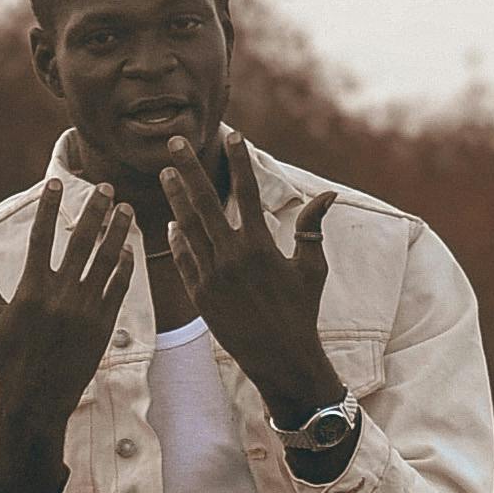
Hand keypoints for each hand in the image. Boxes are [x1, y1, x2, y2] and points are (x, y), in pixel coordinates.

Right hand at [0, 178, 132, 492]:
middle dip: (94, 211)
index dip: (48, 207)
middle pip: (81, 242)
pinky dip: (124, 267)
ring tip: (125, 210)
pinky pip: (117, 288)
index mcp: (31, 290)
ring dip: (118, 233)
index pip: (41, 237)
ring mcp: (85, 311)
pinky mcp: (103, 326)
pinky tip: (129, 249)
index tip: (56, 182)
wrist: (36, 399)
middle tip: (104, 187)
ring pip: (106, 261)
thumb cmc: (7, 356)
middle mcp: (60, 296)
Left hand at [159, 141, 339, 421]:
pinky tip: (171, 223)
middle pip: (204, 202)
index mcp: (260, 245)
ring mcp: (211, 276)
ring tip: (165, 174)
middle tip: (174, 142)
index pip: (248, 191)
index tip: (230, 134)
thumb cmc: (302, 310)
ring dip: (175, 199)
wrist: (280, 358)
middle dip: (189, 169)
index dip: (239, 161)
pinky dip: (177, 240)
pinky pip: (183, 259)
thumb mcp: (312, 266)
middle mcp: (231, 257)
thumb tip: (328, 194)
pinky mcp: (199, 295)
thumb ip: (312, 227)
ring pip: (187, 228)